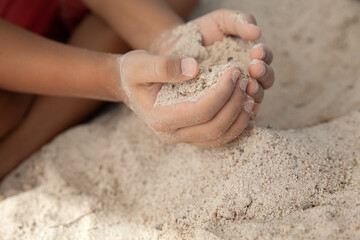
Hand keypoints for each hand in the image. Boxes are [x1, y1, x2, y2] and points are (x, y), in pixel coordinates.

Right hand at [118, 50, 254, 146]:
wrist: (130, 87)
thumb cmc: (134, 74)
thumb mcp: (139, 64)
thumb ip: (163, 66)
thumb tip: (194, 68)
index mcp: (160, 118)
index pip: (199, 111)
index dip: (221, 92)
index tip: (234, 71)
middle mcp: (172, 134)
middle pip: (214, 127)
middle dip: (234, 104)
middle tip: (244, 80)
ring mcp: (183, 138)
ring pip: (219, 137)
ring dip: (239, 117)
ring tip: (250, 93)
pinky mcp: (192, 135)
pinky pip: (219, 137)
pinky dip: (236, 124)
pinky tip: (245, 106)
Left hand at [191, 9, 274, 107]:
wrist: (177, 46)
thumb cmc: (203, 31)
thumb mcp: (222, 21)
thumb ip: (240, 22)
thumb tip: (257, 33)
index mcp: (250, 56)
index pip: (265, 59)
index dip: (264, 56)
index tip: (256, 51)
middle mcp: (247, 75)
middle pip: (265, 80)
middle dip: (263, 74)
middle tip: (254, 69)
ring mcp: (235, 92)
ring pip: (255, 97)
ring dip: (256, 92)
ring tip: (248, 86)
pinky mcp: (222, 105)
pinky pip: (239, 112)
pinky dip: (244, 111)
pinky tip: (242, 107)